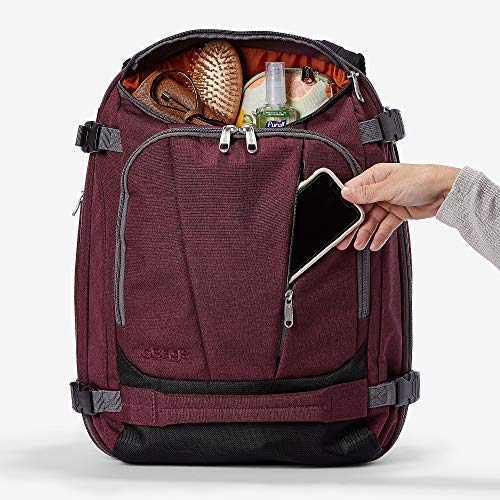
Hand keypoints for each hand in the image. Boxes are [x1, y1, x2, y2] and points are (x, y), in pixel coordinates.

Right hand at [338, 163, 459, 250]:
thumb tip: (344, 192)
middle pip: (361, 209)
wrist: (447, 191)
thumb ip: (366, 193)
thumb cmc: (421, 180)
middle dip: (353, 225)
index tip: (337, 220)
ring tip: (359, 245)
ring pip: (372, 219)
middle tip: (344, 239)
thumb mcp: (389, 187)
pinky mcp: (398, 212)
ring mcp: (389, 201)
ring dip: (365, 233)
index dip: (345, 206)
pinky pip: (385, 226)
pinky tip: (374, 244)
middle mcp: (379, 188)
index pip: (353, 192)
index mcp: (375, 176)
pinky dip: (380, 235)